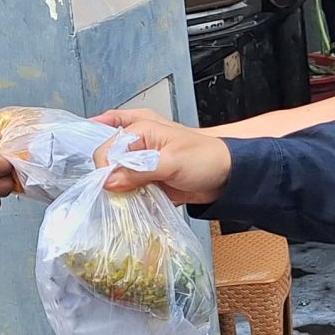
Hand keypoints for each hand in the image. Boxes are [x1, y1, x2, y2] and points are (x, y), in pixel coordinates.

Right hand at [93, 111, 232, 204]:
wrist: (227, 175)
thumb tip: (109, 181)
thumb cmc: (205, 158)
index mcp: (141, 129)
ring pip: (115, 177)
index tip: (113, 184)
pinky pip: (128, 189)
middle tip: (115, 191)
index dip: (107, 167)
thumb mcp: (172, 162)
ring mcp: (141, 163)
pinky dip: (126, 197)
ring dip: (116, 190)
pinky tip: (127, 204)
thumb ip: (140, 170)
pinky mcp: (146, 180)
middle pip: (107, 160)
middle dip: (107, 177)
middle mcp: (137, 144)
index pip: (107, 147)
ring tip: (121, 199)